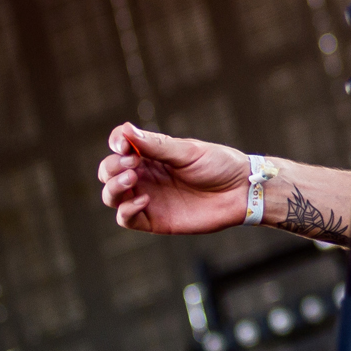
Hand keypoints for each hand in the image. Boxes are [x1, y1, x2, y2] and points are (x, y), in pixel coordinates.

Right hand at [97, 123, 250, 233]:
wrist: (241, 192)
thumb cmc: (219, 166)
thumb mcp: (188, 152)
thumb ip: (156, 145)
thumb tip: (126, 130)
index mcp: (152, 154)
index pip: (119, 145)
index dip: (116, 142)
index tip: (123, 145)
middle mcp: (145, 175)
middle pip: (108, 171)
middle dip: (112, 166)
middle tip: (131, 164)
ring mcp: (147, 197)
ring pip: (111, 195)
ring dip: (113, 186)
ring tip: (132, 179)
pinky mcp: (154, 219)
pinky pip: (125, 218)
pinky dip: (126, 209)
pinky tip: (144, 199)